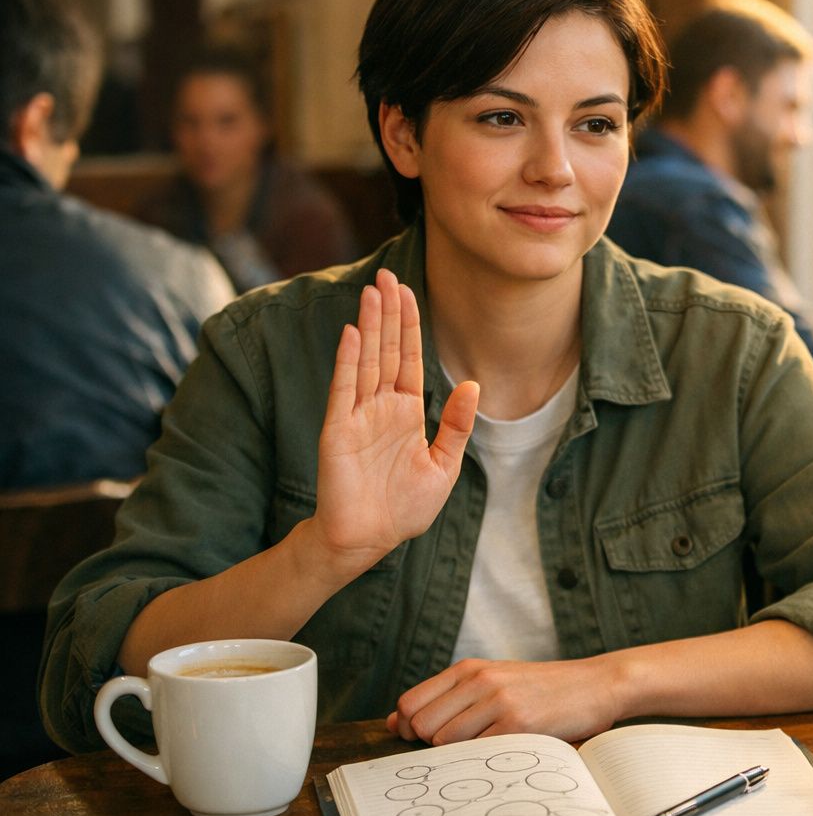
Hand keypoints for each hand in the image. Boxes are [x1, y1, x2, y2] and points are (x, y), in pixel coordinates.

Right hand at [312, 269, 479, 567]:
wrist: (369, 540)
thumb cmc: (404, 508)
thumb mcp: (444, 466)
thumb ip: (456, 426)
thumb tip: (472, 385)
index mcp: (407, 412)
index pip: (410, 359)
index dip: (410, 325)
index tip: (408, 291)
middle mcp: (381, 407)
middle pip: (387, 351)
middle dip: (388, 314)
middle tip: (387, 275)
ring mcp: (357, 416)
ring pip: (366, 361)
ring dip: (369, 327)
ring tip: (372, 292)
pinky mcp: (337, 430)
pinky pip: (344, 390)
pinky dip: (348, 362)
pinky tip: (352, 334)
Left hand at [387, 657, 623, 744]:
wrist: (597, 684)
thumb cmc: (542, 690)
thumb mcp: (492, 682)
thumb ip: (445, 699)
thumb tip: (395, 722)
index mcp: (469, 668)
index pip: (409, 704)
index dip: (412, 730)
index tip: (431, 741)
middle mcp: (479, 680)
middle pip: (422, 726)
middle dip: (433, 746)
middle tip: (466, 747)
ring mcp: (499, 701)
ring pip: (446, 742)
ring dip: (462, 755)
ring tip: (491, 748)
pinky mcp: (519, 724)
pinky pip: (478, 753)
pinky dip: (484, 761)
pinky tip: (506, 752)